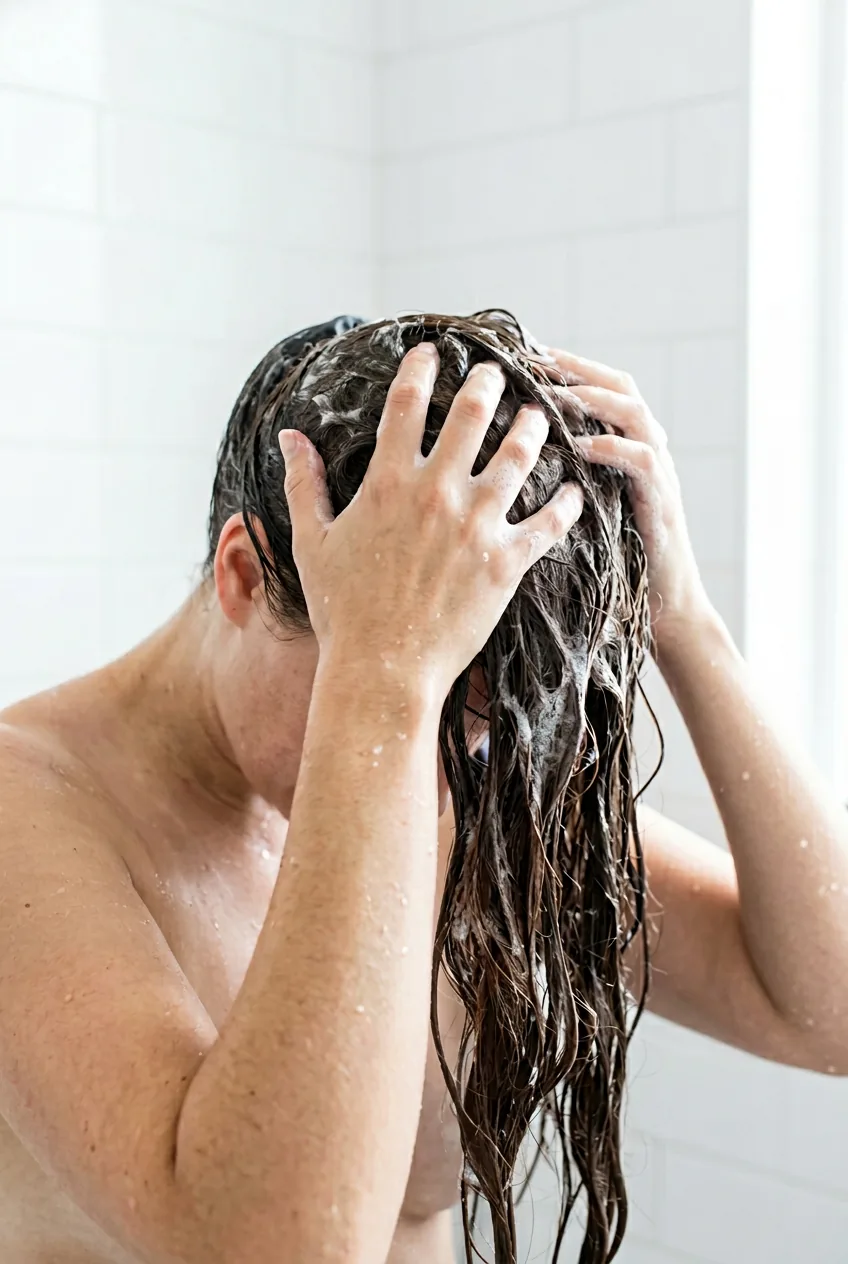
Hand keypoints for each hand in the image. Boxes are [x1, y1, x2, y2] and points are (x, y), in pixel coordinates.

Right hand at [278, 343, 583, 699]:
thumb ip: (304, 484)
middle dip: (487, 383)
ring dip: (531, 428)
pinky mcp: (506, 562)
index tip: (431, 351)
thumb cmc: (342, 610)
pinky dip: (566, 503)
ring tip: (538, 416)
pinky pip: (548, 522)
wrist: (382, 668)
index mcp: (387, 484)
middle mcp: (436, 494)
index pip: (405, 405)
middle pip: (471, 415)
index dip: (419, 369)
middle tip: (499, 371)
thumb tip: (289, 437)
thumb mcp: (313, 543)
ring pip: (517, 457)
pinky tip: (575, 489)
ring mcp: (475, 526)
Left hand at [546, 349, 709, 640]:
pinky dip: (613, 448)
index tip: (524, 353)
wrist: (661, 612)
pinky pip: (644, 462)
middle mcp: (645, 451)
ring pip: (635, 414)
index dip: (565, 367)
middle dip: (578, 368)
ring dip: (593, 398)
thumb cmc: (609, 565)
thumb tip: (501, 457)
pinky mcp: (663, 505)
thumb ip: (557, 477)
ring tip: (554, 393)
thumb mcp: (577, 512)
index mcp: (623, 449)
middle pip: (619, 386)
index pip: (597, 388)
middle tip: (537, 358)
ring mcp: (658, 476)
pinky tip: (582, 444)